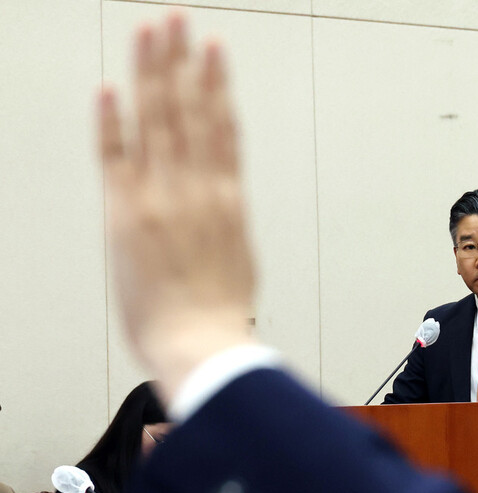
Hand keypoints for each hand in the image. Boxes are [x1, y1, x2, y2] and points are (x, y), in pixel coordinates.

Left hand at [100, 13, 254, 404]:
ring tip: (152, 33)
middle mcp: (198, 188)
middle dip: (181, 61)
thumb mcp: (238, 258)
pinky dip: (112, 124)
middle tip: (177, 20)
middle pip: (189, 110)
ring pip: (158, 122)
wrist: (203, 346)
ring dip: (152, 73)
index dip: (215, 83)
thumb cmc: (221, 314)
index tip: (212, 50)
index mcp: (228, 199)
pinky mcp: (128, 216)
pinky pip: (117, 159)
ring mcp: (163, 197)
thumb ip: (224, 221)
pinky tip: (110, 89)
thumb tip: (219, 204)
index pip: (221, 126)